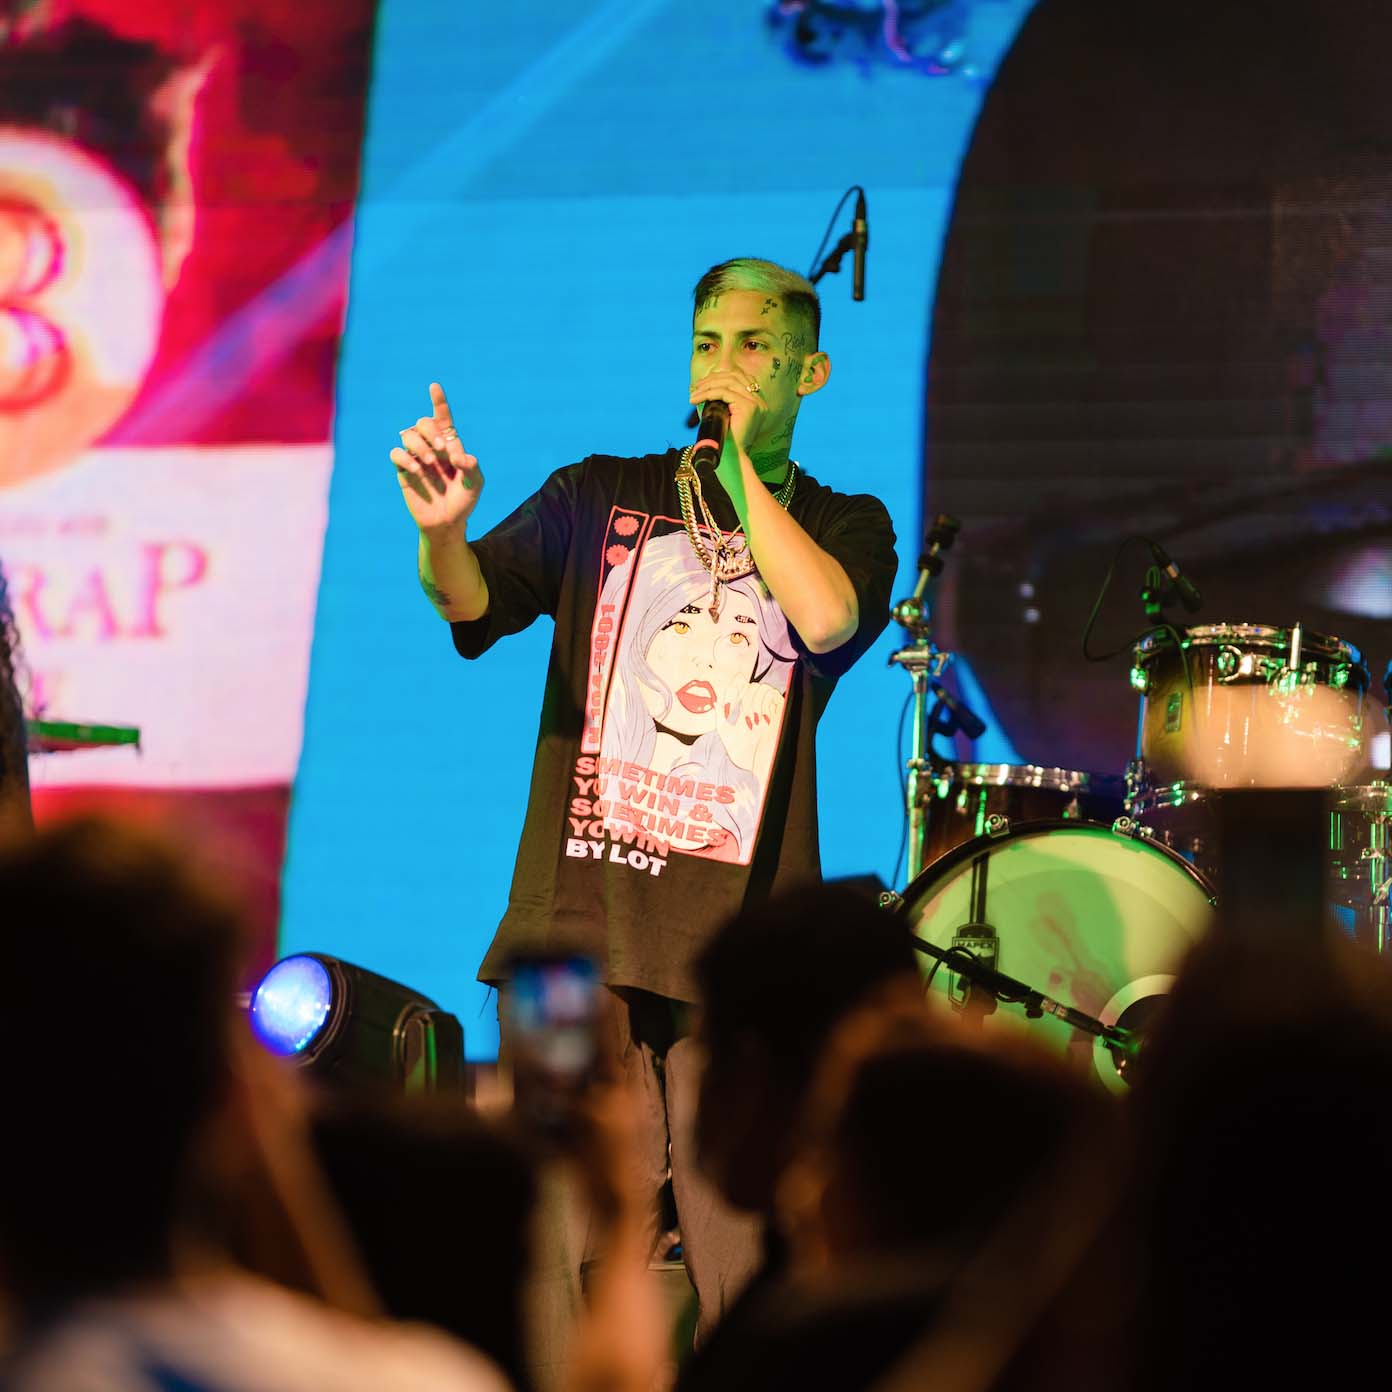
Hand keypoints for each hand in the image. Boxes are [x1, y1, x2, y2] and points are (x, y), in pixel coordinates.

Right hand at [388, 382, 483, 537]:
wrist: (447, 523)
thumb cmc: (463, 502)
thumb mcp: (475, 484)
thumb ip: (472, 467)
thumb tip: (459, 456)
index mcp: (450, 445)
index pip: (443, 419)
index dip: (438, 402)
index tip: (434, 386)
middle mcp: (431, 447)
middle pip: (423, 423)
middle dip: (432, 431)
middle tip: (442, 450)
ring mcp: (416, 458)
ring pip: (407, 434)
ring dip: (420, 445)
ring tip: (430, 463)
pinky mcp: (404, 471)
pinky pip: (396, 453)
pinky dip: (405, 458)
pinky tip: (418, 471)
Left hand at [689, 367, 766, 460]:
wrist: (732, 459)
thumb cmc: (726, 441)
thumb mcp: (724, 416)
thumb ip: (721, 401)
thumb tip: (705, 385)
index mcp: (757, 403)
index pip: (741, 378)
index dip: (721, 376)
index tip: (703, 383)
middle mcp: (759, 401)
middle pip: (735, 376)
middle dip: (712, 379)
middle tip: (696, 387)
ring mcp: (756, 403)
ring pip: (728, 382)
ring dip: (707, 386)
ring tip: (693, 394)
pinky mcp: (748, 407)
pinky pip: (724, 393)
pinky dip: (708, 393)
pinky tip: (696, 399)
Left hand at [718, 680, 783, 772]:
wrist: (761, 764)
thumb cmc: (745, 754)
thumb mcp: (727, 734)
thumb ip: (720, 717)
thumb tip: (716, 702)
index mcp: (742, 710)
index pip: (738, 687)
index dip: (733, 687)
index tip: (729, 699)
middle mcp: (755, 707)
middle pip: (748, 686)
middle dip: (743, 699)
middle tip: (744, 718)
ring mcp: (767, 707)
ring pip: (759, 688)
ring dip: (754, 702)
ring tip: (754, 720)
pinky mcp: (779, 709)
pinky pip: (772, 693)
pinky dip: (765, 703)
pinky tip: (763, 718)